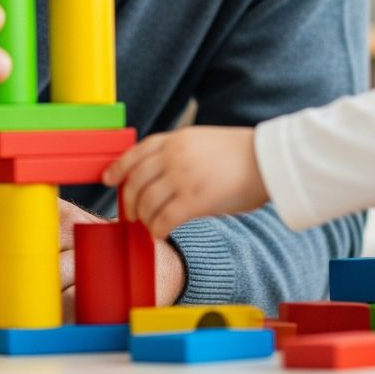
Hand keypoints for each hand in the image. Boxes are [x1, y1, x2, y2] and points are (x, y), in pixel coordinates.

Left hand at [0, 200, 187, 340]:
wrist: (136, 254)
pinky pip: (72, 300)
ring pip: (37, 279)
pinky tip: (27, 331)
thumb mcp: (19, 241)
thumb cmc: (67, 248)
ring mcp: (82, 248)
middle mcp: (54, 224)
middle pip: (6, 257)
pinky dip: (48, 318)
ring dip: (6, 310)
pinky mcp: (104, 276)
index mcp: (30, 212)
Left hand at [103, 126, 267, 240]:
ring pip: (147, 202)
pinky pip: (164, 219)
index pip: (136, 152)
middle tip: (130, 213)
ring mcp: (183, 177)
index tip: (107, 179)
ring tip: (148, 226)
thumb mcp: (201, 142)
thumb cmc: (239, 154)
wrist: (266, 160)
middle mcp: (174, 155)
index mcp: (176, 139)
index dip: (118, 167)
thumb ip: (178, 153)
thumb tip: (158, 177)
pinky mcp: (195, 200)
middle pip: (136, 180)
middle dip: (129, 200)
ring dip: (143, 218)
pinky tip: (159, 235)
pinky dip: (157, 230)